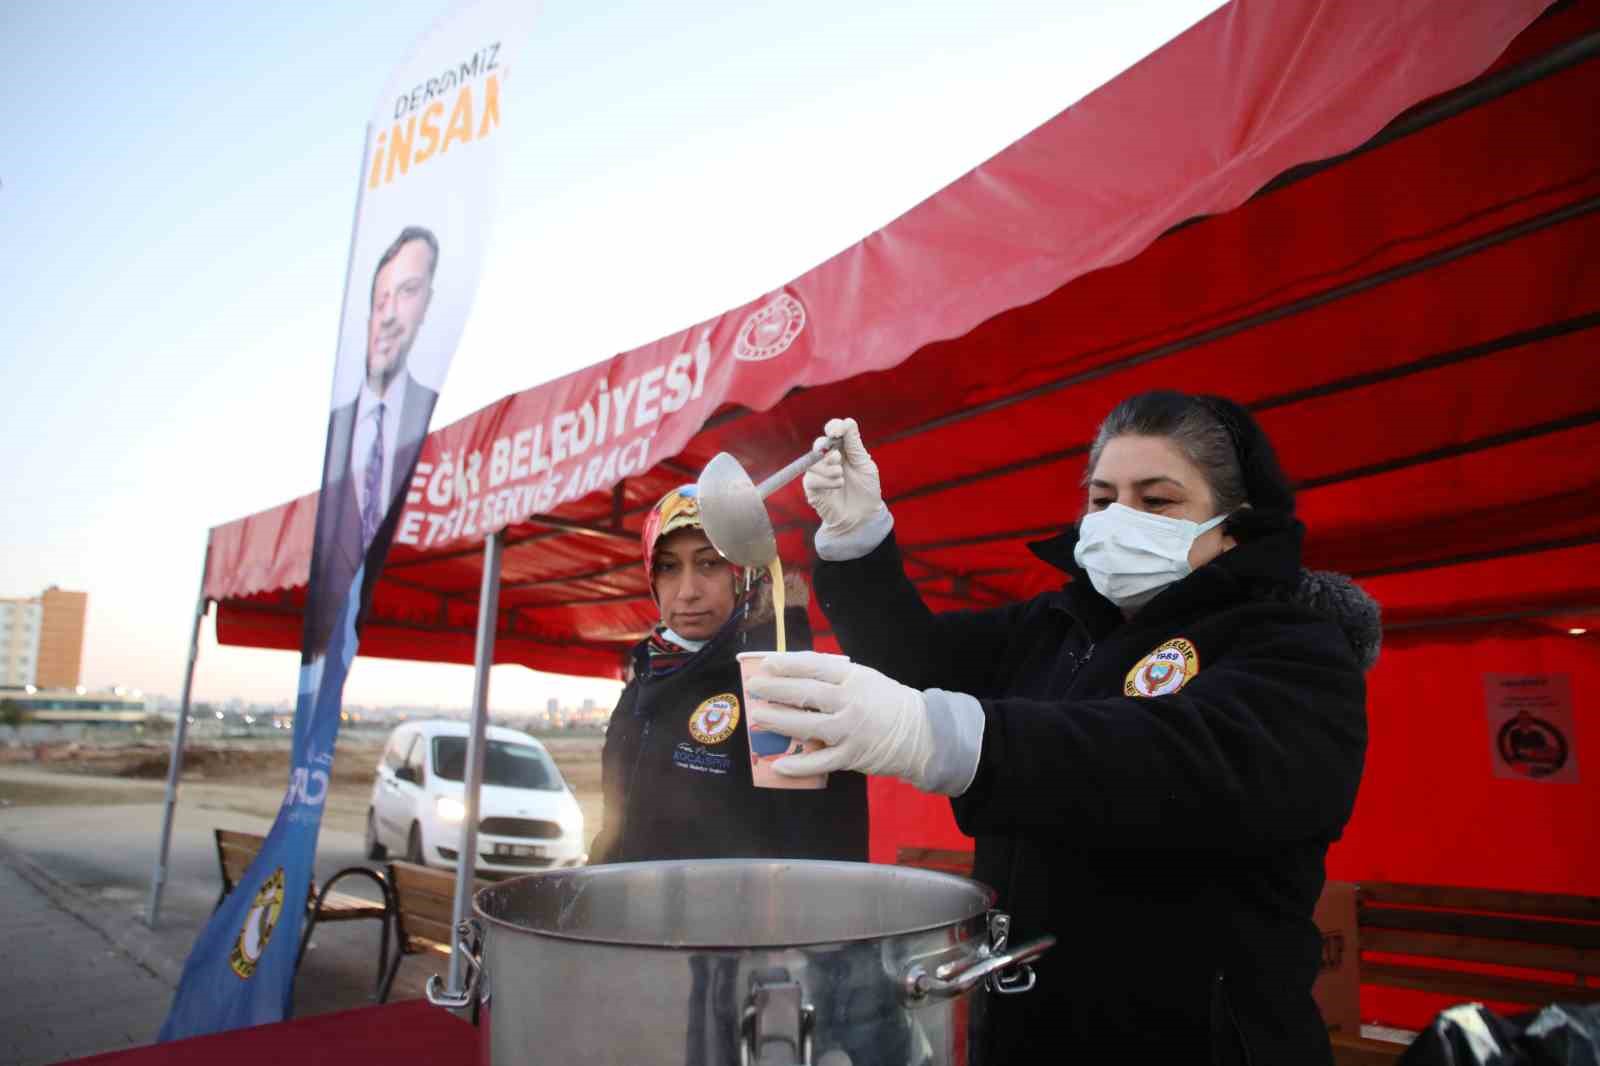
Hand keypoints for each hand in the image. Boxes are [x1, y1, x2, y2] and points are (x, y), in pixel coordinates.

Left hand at [745, 651, 934, 786]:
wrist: (921, 734)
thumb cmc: (887, 702)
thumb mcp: (865, 679)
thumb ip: (835, 677)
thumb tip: (794, 673)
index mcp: (854, 678)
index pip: (815, 667)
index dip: (788, 664)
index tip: (767, 664)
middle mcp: (851, 702)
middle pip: (806, 694)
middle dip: (775, 689)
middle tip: (753, 687)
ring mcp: (850, 731)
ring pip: (807, 725)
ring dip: (779, 720)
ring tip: (758, 716)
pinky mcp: (851, 756)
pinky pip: (820, 762)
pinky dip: (798, 766)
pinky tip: (779, 764)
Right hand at [803, 418, 883, 538]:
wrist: (863, 517)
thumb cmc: (866, 491)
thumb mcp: (864, 465)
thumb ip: (854, 445)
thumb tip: (847, 422)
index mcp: (843, 449)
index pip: (834, 429)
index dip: (834, 426)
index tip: (837, 431)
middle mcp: (829, 458)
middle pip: (819, 443)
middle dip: (827, 449)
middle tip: (838, 458)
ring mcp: (819, 473)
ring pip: (814, 461)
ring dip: (829, 468)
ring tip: (841, 478)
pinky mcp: (812, 488)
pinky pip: (811, 478)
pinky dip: (826, 481)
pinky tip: (837, 486)